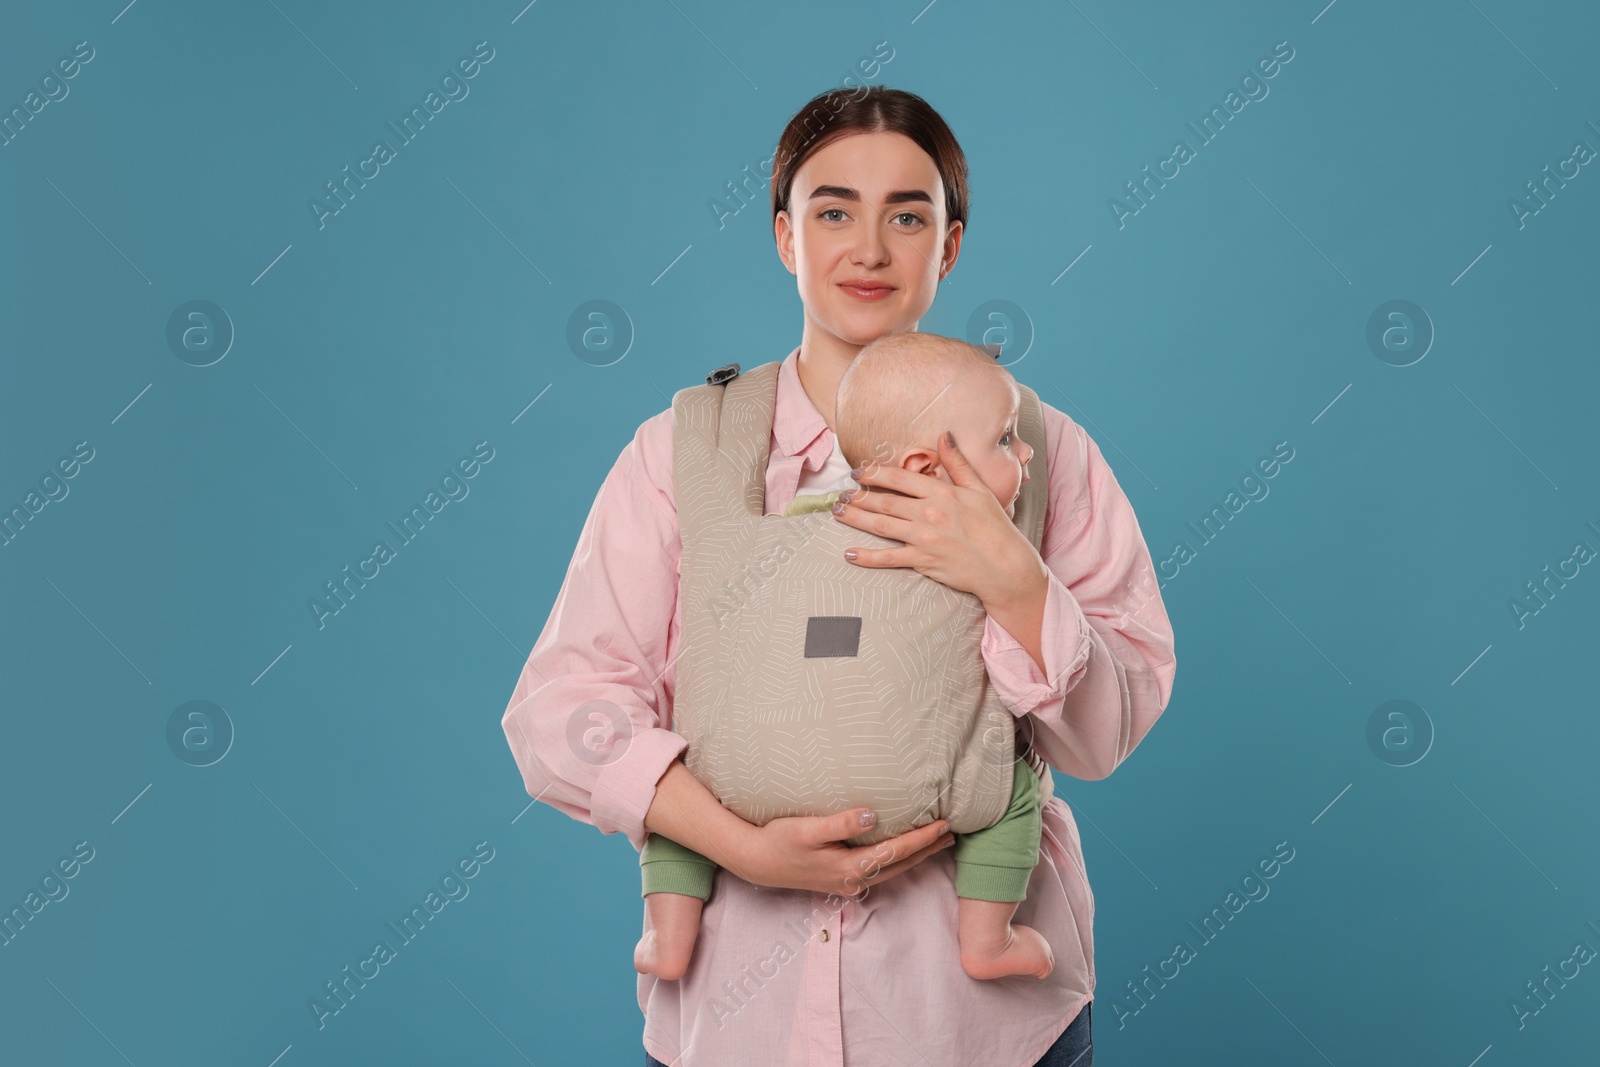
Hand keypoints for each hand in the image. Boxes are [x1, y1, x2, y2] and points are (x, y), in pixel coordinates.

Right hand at [735, 808, 954, 896]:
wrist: (755, 862)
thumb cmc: (778, 840)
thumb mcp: (807, 828)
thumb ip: (840, 823)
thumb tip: (872, 815)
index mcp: (850, 868)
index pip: (896, 852)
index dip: (922, 839)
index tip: (944, 825)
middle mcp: (853, 880)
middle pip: (901, 865)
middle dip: (927, 850)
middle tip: (951, 834)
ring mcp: (847, 883)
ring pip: (892, 871)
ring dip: (915, 856)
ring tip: (935, 843)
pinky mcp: (840, 880)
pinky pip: (879, 870)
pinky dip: (897, 860)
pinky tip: (900, 851)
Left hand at [833, 431, 1041, 607]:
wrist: (1005, 566)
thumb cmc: (995, 527)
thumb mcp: (980, 489)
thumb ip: (958, 462)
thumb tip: (944, 434)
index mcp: (943, 493)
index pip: (901, 479)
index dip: (875, 474)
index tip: (858, 472)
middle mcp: (930, 514)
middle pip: (885, 503)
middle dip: (859, 497)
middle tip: (840, 495)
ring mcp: (924, 539)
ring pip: (881, 526)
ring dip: (856, 519)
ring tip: (837, 513)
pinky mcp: (923, 562)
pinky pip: (889, 559)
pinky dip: (867, 558)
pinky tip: (848, 554)